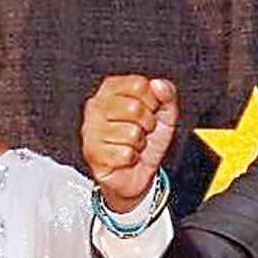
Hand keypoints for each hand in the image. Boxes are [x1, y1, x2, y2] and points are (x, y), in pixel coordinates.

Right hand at [81, 75, 179, 211]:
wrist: (137, 173)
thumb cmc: (145, 139)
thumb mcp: (164, 113)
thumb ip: (167, 93)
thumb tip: (158, 84)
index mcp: (111, 89)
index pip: (138, 85)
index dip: (153, 101)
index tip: (150, 111)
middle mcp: (96, 106)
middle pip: (134, 108)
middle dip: (147, 124)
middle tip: (142, 131)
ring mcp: (91, 130)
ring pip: (131, 133)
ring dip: (139, 143)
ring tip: (133, 144)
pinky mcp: (92, 153)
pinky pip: (124, 154)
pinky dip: (132, 158)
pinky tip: (125, 157)